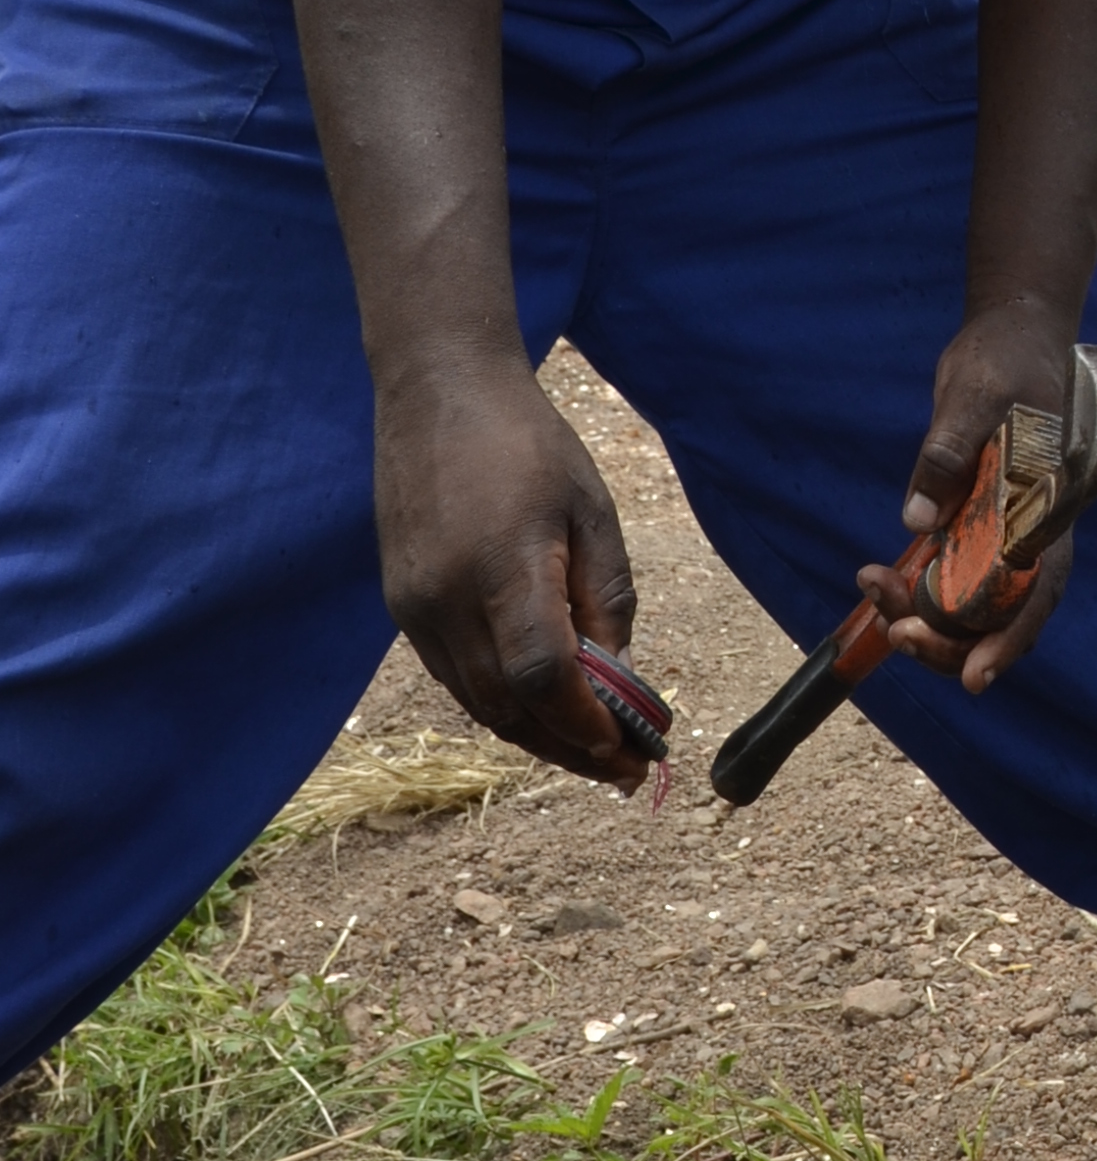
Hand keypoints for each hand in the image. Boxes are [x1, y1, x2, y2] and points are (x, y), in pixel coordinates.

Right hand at [373, 353, 651, 787]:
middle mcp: (446, 598)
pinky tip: (542, 710)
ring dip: (536, 737)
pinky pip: (453, 678)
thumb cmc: (528, 443)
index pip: (545, 675)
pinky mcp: (400, 606)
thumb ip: (607, 601)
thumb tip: (622, 683)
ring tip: (590, 751)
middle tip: (624, 769)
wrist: (436, 391)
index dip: (587, 724)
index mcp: (502, 567)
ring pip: (477, 703)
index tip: (630, 749)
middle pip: (509, 707)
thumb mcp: (592, 512)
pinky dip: (501, 705)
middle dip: (570, 747)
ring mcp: (414, 607)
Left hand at [860, 291, 1081, 692]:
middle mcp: (1032, 529)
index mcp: (1049, 507)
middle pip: (1003, 614)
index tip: (976, 675)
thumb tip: (918, 518)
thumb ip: (947, 453)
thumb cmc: (1008, 356)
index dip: (1011, 639)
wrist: (1014, 328)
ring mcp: (1005, 527)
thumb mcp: (974, 394)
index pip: (1039, 590)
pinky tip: (878, 575)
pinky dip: (917, 587)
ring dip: (928, 618)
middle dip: (952, 638)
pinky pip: (951, 572)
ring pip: (974, 603)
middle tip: (898, 634)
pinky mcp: (978, 516)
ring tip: (874, 591)